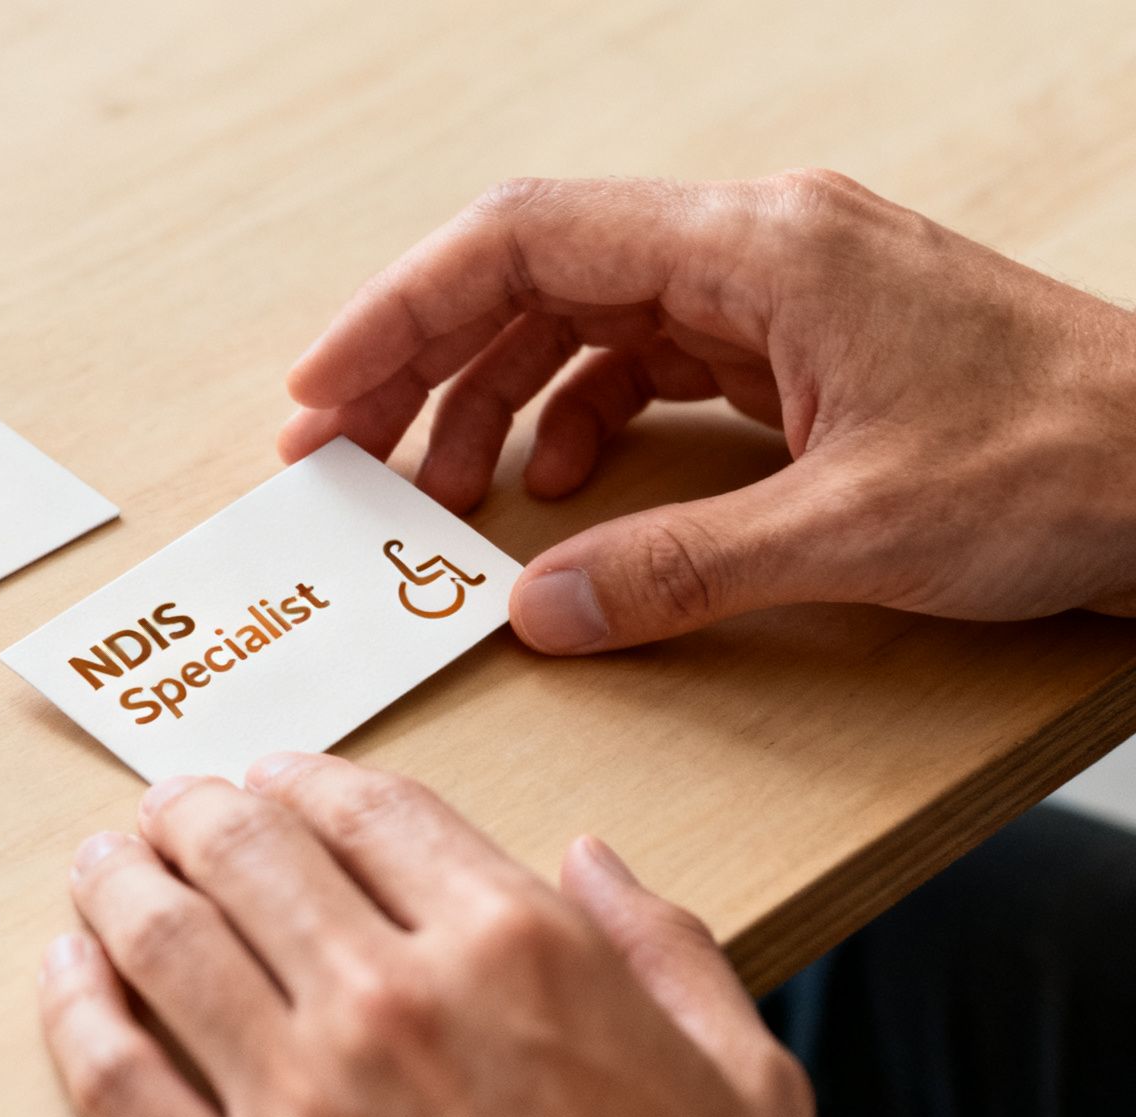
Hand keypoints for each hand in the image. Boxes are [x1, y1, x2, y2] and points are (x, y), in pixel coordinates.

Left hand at [38, 753, 815, 1116]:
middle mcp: (395, 1002)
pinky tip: (68, 972)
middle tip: (175, 803)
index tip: (278, 774)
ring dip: (121, 877)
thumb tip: (593, 863)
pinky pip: (115, 1077)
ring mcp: (302, 1100)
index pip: (372, 808)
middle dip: (199, 808)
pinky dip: (74, 1008)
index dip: (308, 775)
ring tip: (107, 860)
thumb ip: (667, 952)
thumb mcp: (743, 1086)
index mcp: (517, 950)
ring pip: (166, 937)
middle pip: (250, 846)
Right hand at [278, 171, 1135, 652]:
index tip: (322, 389)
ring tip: (440, 497)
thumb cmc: (1069, 464)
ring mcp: (774, 291)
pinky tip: (555, 488)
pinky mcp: (795, 344)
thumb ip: (682, 567)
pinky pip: (645, 361)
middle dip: (423, 362)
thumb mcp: (859, 533)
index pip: (526, 239)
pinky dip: (578, 419)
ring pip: (579, 317)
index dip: (400, 310)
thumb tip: (536, 610)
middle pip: (532, 273)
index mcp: (756, 247)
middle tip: (343, 454)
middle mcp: (752, 246)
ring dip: (493, 399)